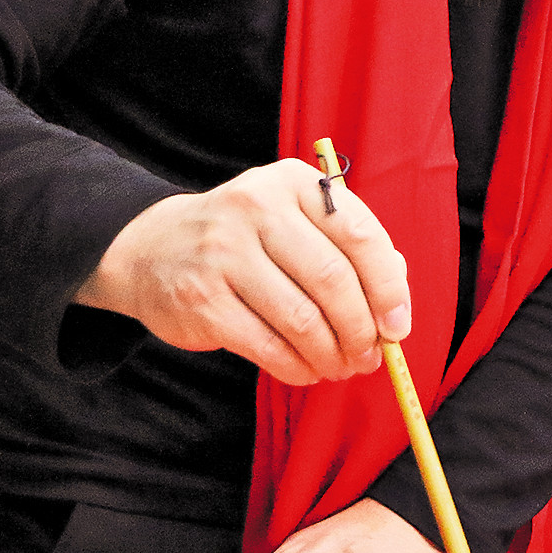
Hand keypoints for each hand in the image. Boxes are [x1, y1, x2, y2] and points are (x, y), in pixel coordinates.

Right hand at [76, 158, 410, 384]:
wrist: (153, 249)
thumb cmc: (248, 240)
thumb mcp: (295, 221)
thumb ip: (347, 250)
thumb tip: (395, 307)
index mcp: (293, 182)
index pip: (359, 234)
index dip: (388, 287)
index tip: (398, 325)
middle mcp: (257, 208)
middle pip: (333, 280)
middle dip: (362, 329)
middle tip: (371, 357)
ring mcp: (224, 253)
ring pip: (302, 319)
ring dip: (332, 354)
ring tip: (343, 367)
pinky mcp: (202, 299)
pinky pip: (268, 345)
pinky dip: (297, 367)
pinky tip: (308, 370)